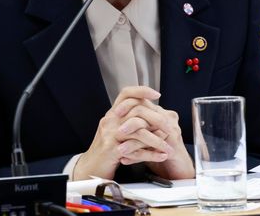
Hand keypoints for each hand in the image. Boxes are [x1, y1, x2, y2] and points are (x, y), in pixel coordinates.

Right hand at [73, 86, 191, 179]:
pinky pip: (136, 150)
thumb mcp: (117, 132)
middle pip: (137, 111)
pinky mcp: (111, 150)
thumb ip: (131, 122)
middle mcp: (110, 121)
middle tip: (169, 128)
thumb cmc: (106, 150)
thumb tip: (155, 116)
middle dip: (157, 120)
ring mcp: (110, 135)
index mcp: (112, 114)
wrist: (90, 168)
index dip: (142, 91)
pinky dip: (151, 154)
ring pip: (139, 132)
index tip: (157, 94)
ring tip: (168, 147)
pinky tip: (160, 156)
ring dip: (157, 141)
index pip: (126, 93)